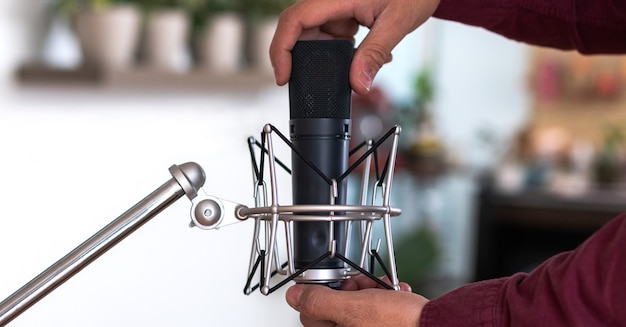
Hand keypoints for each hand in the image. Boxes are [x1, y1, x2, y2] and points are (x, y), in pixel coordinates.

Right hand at [270, 0, 440, 94]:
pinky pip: (331, 36)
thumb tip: (358, 85)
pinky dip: (341, 53)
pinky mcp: (345, 15)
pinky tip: (360, 61)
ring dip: (325, 59)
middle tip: (310, 84)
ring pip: (314, 36)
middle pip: (298, 29)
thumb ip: (375, 54)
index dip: (281, 49)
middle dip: (300, 59)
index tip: (283, 76)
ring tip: (347, 72)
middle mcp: (331, 0)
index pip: (295, 20)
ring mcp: (336, 8)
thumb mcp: (397, 22)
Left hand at [285, 275, 428, 326]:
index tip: (336, 282)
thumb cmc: (400, 323)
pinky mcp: (385, 326)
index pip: (310, 314)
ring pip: (358, 302)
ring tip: (385, 289)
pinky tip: (396, 295)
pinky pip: (378, 307)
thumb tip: (293, 297)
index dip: (322, 292)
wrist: (437, 325)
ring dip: (372, 289)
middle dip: (352, 288)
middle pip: (337, 305)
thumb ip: (320, 301)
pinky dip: (387, 297)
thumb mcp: (353, 306)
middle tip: (364, 285)